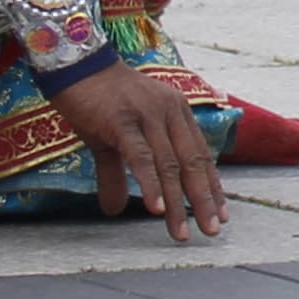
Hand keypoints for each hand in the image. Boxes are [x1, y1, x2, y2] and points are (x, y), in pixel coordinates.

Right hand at [44, 62, 227, 241]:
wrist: (76, 66)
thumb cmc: (98, 101)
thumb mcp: (113, 140)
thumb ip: (117, 175)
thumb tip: (115, 211)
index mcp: (176, 113)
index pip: (200, 155)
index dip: (211, 185)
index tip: (222, 213)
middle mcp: (170, 113)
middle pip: (192, 164)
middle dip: (204, 200)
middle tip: (212, 230)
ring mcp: (148, 116)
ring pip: (169, 166)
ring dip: (178, 203)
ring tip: (182, 232)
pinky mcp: (122, 121)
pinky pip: (141, 156)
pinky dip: (151, 184)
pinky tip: (157, 208)